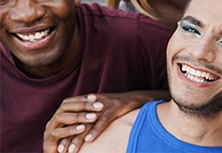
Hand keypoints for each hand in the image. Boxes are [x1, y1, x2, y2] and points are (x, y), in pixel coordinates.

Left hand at [43, 90, 169, 152]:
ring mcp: (105, 104)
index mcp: (90, 102)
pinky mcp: (116, 107)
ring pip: (88, 123)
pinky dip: (96, 131)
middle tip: (61, 151)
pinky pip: (104, 120)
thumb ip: (92, 119)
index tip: (58, 147)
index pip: (73, 119)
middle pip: (78, 121)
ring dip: (79, 138)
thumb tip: (82, 135)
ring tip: (71, 150)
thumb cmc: (120, 108)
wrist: (138, 97)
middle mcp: (95, 102)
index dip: (65, 132)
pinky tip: (89, 140)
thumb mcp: (103, 111)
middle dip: (68, 137)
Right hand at [43, 94, 102, 152]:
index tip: (95, 97)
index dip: (82, 99)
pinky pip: (57, 133)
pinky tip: (82, 128)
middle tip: (100, 106)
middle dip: (83, 105)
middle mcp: (53, 120)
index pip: (70, 102)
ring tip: (94, 117)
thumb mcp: (78, 129)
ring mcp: (48, 130)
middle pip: (65, 106)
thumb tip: (102, 105)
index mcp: (59, 115)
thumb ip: (85, 119)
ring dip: (79, 116)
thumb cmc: (71, 144)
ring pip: (61, 118)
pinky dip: (70, 130)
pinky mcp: (47, 142)